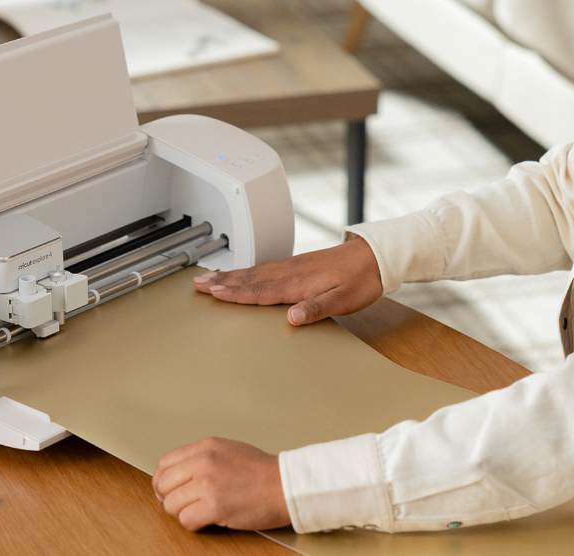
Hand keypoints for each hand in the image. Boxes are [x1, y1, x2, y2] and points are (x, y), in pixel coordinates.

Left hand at [153, 438, 289, 530]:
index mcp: (206, 447)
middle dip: (169, 498)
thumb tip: (179, 474)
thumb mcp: (229, 450)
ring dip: (183, 513)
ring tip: (200, 511)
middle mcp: (203, 463)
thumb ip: (202, 458)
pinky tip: (207, 520)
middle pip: (164, 485)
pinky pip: (186, 520)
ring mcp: (208, 484)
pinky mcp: (214, 506)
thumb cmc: (263, 471)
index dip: (161, 480)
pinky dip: (193, 524)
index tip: (166, 490)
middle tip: (183, 504)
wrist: (285, 485)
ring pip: (171, 505)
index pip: (165, 463)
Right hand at [193, 237, 383, 324]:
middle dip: (223, 282)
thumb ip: (317, 309)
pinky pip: (265, 268)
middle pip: (251, 279)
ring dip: (231, 276)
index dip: (237, 293)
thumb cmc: (362, 280)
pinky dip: (248, 271)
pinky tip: (241, 274)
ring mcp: (293, 267)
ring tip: (210, 278)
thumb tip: (293, 317)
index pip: (261, 290)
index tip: (215, 293)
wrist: (375, 257)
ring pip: (255, 272)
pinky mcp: (297, 265)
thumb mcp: (344, 300)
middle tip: (198, 283)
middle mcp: (292, 272)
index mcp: (299, 283)